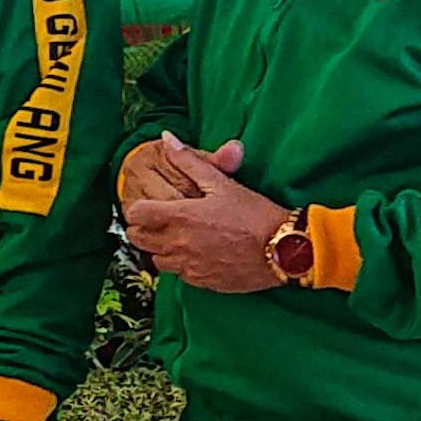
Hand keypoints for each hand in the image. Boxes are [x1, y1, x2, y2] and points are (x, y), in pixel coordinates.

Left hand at [121, 134, 288, 293]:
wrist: (285, 250)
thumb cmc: (255, 214)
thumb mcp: (222, 182)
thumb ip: (189, 161)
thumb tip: (167, 139)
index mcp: (180, 216)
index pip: (134, 214)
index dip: (138, 208)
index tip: (150, 205)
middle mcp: (178, 244)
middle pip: (138, 239)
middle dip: (144, 228)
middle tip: (161, 221)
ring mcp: (189, 266)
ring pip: (156, 260)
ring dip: (161, 248)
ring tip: (180, 237)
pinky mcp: (202, 282)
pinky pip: (179, 275)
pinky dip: (181, 265)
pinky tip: (197, 253)